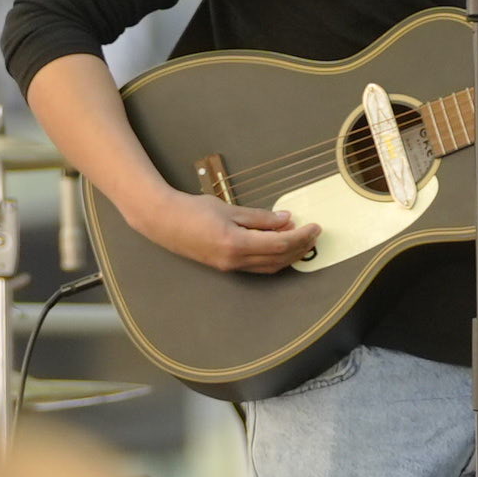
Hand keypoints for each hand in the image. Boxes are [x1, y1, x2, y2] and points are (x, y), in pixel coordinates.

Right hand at [131, 184, 320, 273]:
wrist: (163, 222)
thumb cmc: (194, 210)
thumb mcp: (230, 209)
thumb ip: (259, 218)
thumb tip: (286, 220)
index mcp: (236, 244)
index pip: (278, 245)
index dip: (300, 237)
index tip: (314, 226)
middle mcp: (235, 261)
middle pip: (278, 259)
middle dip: (300, 247)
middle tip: (314, 233)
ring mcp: (230, 267)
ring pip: (269, 267)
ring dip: (289, 256)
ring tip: (302, 240)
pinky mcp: (226, 266)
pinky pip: (257, 267)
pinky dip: (273, 258)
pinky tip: (280, 246)